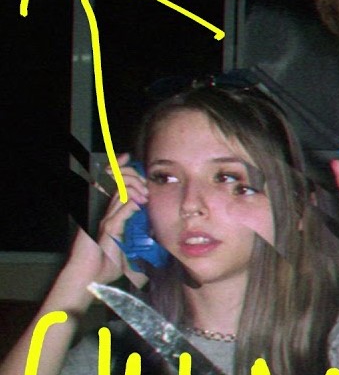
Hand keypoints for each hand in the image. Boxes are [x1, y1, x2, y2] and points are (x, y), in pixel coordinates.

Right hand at [64, 153, 148, 286]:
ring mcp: (99, 220)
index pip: (110, 182)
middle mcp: (101, 212)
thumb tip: (151, 231)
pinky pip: (116, 214)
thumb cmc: (103, 266)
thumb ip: (135, 235)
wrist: (87, 280)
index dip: (117, 167)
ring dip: (133, 190)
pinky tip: (139, 204)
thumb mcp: (125, 247)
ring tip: (144, 194)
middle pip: (112, 181)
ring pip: (115, 194)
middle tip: (145, 186)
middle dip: (131, 176)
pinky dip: (128, 206)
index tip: (129, 158)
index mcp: (106, 213)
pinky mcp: (100, 231)